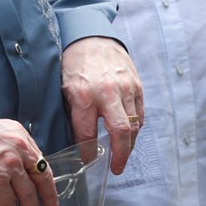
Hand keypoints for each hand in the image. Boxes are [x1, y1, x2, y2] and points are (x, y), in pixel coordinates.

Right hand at [0, 115, 55, 205]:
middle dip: (48, 194)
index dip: (45, 176)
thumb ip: (10, 143)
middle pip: (40, 176)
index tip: (49, 186)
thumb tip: (18, 160)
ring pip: (27, 193)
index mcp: (19, 136)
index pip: (40, 159)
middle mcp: (18, 150)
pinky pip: (9, 202)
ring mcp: (9, 168)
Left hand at [62, 36, 143, 174]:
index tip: (88, 161)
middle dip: (121, 155)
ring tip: (123, 154)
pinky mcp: (137, 86)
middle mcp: (108, 93)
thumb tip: (80, 142)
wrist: (93, 37)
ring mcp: (126, 89)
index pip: (87, 133)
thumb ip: (74, 115)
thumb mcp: (65, 89)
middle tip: (117, 168)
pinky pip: (140, 113)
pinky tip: (129, 134)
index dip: (88, 152)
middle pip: (120, 132)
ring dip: (130, 143)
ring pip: (134, 125)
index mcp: (83, 95)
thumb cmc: (75, 64)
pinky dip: (136, 127)